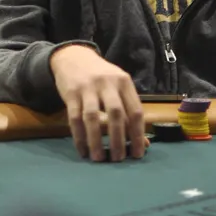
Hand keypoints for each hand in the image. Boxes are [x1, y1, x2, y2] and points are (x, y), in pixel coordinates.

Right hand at [49, 45, 144, 161]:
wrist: (73, 57)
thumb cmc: (101, 77)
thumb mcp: (119, 87)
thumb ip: (130, 112)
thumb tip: (144, 143)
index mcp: (124, 82)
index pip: (135, 111)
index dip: (138, 134)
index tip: (138, 154)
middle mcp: (107, 83)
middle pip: (116, 114)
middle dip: (118, 139)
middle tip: (118, 159)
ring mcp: (88, 87)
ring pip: (93, 117)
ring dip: (96, 140)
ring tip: (99, 158)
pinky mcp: (70, 93)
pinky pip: (74, 118)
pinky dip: (79, 137)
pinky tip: (83, 150)